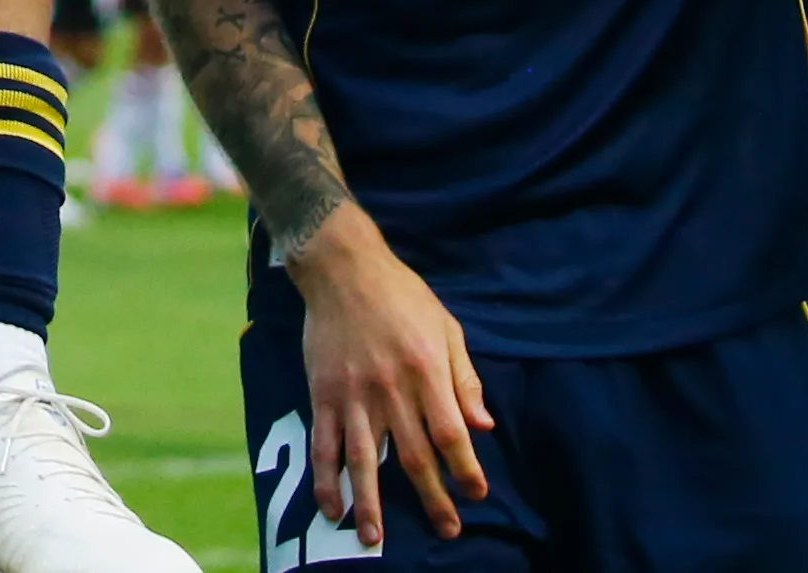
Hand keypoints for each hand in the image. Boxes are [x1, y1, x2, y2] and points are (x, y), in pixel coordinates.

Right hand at [287, 208, 489, 545]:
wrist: (343, 268)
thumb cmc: (403, 296)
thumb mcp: (447, 327)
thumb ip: (464, 379)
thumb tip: (485, 426)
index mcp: (426, 371)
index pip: (451, 434)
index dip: (466, 470)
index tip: (477, 495)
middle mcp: (391, 389)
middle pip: (414, 457)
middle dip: (433, 499)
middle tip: (447, 530)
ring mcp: (353, 395)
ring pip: (365, 461)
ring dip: (371, 504)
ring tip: (375, 539)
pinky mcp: (323, 394)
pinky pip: (324, 445)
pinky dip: (326, 479)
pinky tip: (332, 508)